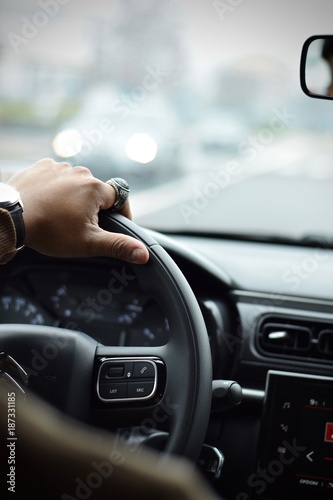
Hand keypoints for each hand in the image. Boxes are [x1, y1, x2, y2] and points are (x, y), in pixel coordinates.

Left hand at [7, 158, 148, 263]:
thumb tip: (144, 253)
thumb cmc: (50, 230)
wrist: (11, 217)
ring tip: (61, 216)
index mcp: (95, 188)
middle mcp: (80, 173)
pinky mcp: (41, 167)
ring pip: (76, 184)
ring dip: (74, 197)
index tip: (115, 225)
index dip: (121, 213)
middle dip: (93, 208)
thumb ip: (118, 246)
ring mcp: (59, 168)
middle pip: (96, 192)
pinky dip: (55, 189)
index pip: (120, 198)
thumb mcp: (88, 243)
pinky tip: (48, 204)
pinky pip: (56, 177)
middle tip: (80, 226)